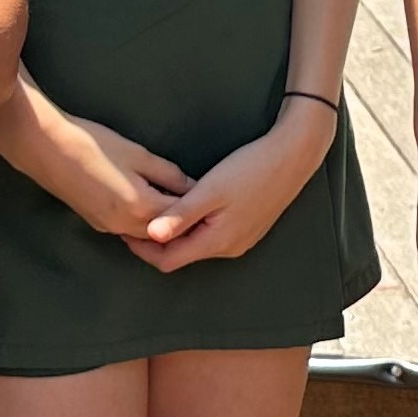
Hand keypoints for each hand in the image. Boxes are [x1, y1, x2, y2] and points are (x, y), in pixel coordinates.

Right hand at [0, 82, 189, 238]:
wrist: (45, 147)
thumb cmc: (93, 144)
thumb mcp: (139, 154)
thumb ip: (169, 174)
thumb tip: (191, 187)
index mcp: (140, 207)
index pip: (180, 216)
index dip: (197, 207)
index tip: (213, 198)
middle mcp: (124, 225)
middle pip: (164, 231)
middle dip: (182, 220)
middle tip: (201, 206)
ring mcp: (108, 227)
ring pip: (146, 233)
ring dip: (162, 223)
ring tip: (176, 204)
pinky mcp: (95, 222)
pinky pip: (128, 228)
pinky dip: (142, 221)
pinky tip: (148, 203)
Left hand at [129, 105, 332, 270]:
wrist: (293, 156)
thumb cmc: (251, 168)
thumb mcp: (210, 190)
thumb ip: (180, 216)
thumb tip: (150, 235)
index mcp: (216, 242)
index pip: (167, 260)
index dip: (141, 248)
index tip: (124, 229)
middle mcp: (228, 248)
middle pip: (181, 255)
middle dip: (156, 241)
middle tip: (135, 217)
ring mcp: (240, 240)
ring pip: (196, 245)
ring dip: (175, 233)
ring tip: (157, 210)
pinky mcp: (247, 229)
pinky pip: (212, 236)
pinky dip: (194, 228)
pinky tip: (188, 207)